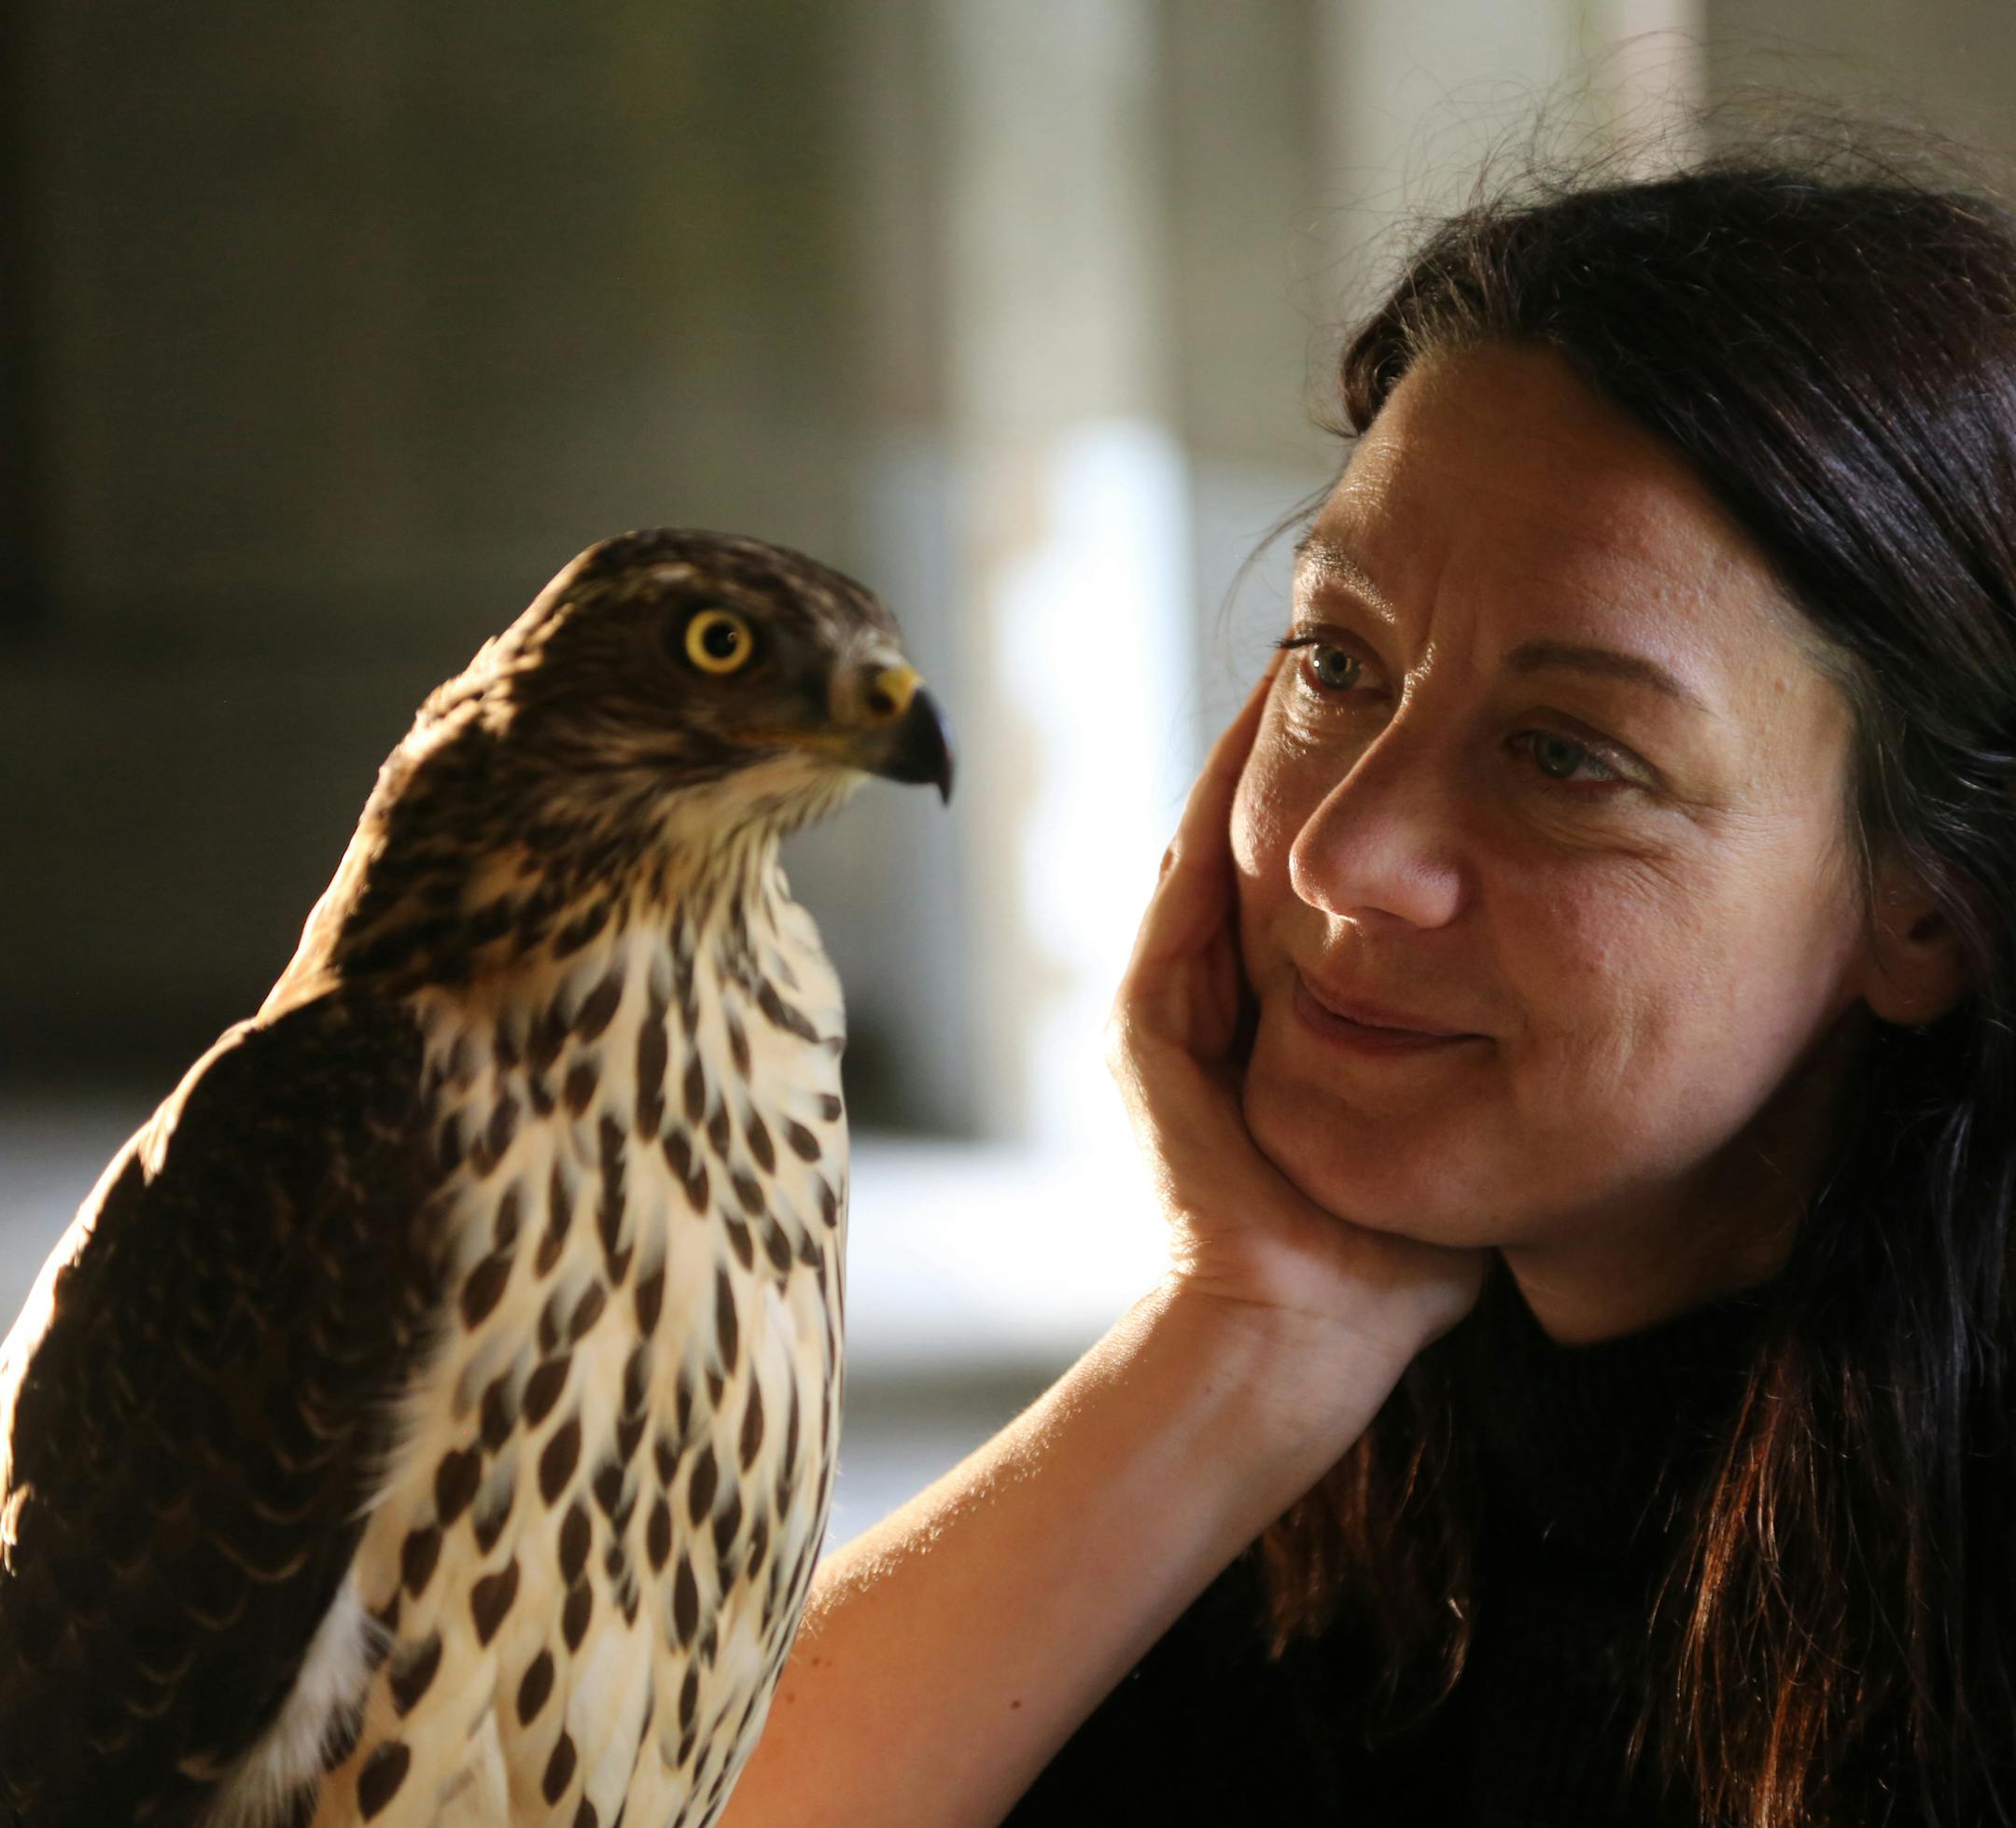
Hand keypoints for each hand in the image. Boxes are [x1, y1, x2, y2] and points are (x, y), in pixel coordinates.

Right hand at [1106, 667, 1485, 1394]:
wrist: (1306, 1336)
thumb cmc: (1394, 1256)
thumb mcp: (1456, 1122)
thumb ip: (1480, 1053)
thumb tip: (1580, 977)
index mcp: (1289, 1018)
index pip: (1318, 875)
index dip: (1356, 786)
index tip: (1415, 706)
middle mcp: (1226, 998)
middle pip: (1258, 839)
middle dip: (1302, 747)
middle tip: (1345, 651)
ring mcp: (1176, 1010)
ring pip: (1214, 845)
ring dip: (1253, 755)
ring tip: (1305, 659)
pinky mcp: (1151, 1030)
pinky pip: (1184, 892)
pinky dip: (1215, 809)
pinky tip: (1255, 734)